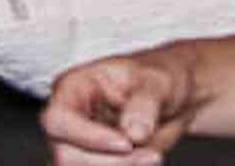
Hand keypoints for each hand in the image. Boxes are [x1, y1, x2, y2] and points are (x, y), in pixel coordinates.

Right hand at [42, 50, 196, 162]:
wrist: (176, 97)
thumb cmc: (162, 77)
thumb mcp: (160, 81)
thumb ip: (146, 103)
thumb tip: (134, 132)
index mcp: (75, 86)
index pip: (58, 119)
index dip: (87, 136)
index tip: (127, 143)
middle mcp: (70, 119)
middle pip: (66, 156)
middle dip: (108, 162)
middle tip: (150, 156)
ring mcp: (78, 146)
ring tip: (153, 156)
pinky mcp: (92, 163)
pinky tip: (147, 161)